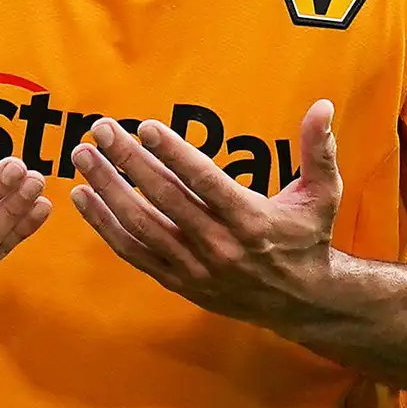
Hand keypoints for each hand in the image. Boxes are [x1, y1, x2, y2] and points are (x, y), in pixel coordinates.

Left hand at [74, 99, 344, 330]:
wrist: (300, 302)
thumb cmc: (307, 238)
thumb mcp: (323, 195)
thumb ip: (318, 150)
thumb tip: (322, 105)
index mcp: (252, 220)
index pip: (203, 181)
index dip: (172, 153)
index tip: (143, 127)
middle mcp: (220, 245)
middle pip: (164, 199)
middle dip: (128, 162)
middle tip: (101, 131)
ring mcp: (194, 267)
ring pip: (141, 225)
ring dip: (108, 189)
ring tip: (84, 157)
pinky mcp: (178, 281)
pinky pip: (132, 252)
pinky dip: (104, 226)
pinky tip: (83, 198)